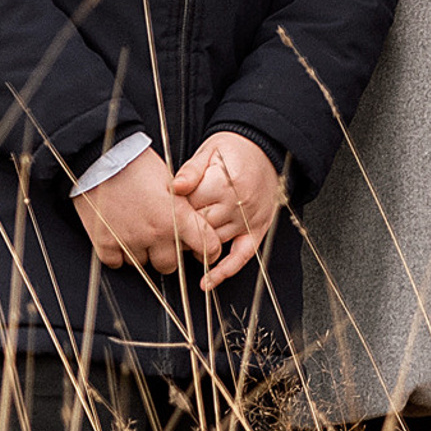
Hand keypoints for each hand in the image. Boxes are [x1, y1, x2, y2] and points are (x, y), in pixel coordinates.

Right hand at [77, 148, 219, 276]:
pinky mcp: (105, 243)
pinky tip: (120, 237)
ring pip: (143, 265)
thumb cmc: (135, 162)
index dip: (210, 249)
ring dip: (143, 253)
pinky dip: (120, 254)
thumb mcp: (169, 179)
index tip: (207, 250)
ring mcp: (129, 240)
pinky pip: (118, 263)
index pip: (205, 244)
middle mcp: (154, 233)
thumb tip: (191, 223)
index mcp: (175, 216)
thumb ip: (182, 206)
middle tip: (162, 238)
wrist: (100, 156)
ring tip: (137, 232)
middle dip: (169, 254)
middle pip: (170, 264)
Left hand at [170, 132, 284, 291]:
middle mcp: (238, 205)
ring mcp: (249, 220)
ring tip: (180, 244)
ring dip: (197, 247)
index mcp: (224, 183)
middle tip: (168, 228)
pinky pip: (242, 257)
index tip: (164, 209)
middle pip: (200, 228)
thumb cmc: (234, 149)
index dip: (174, 210)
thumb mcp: (209, 150)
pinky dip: (224, 271)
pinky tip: (207, 282)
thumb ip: (191, 169)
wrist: (265, 148)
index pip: (190, 207)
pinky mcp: (258, 230)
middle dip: (182, 229)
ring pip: (215, 243)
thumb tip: (175, 187)